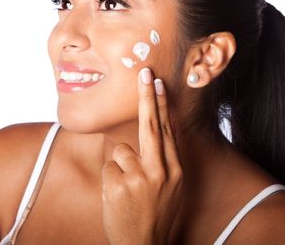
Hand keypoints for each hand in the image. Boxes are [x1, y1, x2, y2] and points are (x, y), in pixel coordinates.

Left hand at [101, 68, 182, 244]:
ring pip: (121, 150)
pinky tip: (117, 197)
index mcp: (175, 171)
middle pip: (151, 126)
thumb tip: (164, 128)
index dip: (162, 105)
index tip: (158, 83)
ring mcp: (139, 178)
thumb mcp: (172, 188)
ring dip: (120, 166)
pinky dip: (110, 179)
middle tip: (144, 72)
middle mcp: (160, 172)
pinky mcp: (119, 186)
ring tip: (127, 190)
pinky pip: (109, 166)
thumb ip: (166, 159)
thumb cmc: (156, 213)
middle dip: (147, 96)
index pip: (168, 130)